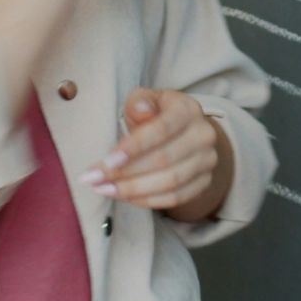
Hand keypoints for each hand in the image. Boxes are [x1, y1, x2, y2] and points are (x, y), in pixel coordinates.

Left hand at [80, 88, 231, 219]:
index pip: (162, 129)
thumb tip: (141, 109)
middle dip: (125, 172)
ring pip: (170, 182)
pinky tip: (123, 197)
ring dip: (133, 189)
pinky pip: (175, 198)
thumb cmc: (156, 114)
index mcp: (188, 109)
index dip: (134, 147)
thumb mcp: (145, 100)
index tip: (107, 161)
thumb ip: (140, 103)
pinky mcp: (204, 182)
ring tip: (103, 189)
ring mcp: (207, 161)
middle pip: (164, 159)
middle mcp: (203, 135)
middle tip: (94, 179)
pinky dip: (147, 200)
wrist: (184, 134)